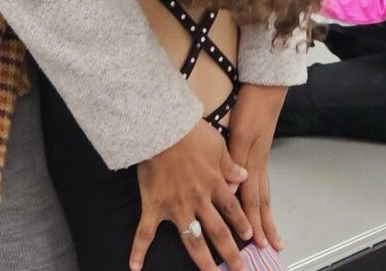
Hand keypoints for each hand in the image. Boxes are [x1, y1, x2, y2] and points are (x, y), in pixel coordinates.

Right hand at [132, 120, 250, 270]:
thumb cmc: (189, 132)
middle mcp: (198, 200)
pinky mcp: (154, 206)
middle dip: (230, 253)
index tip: (250, 237)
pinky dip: (138, 250)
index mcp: (214, 183)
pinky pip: (145, 232)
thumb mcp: (216, 144)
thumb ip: (229, 164)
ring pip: (193, 240)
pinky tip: (134, 266)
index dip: (242, 223)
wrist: (161, 128)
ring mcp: (176, 206)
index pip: (232, 209)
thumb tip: (244, 177)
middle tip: (239, 269)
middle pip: (217, 231)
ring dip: (203, 261)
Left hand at [227, 84, 286, 251]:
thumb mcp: (241, 132)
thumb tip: (230, 192)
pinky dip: (261, 194)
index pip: (251, 200)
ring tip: (271, 232)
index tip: (255, 244)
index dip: (253, 222)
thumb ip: (235, 162)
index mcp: (252, 161)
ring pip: (263, 191)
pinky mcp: (258, 148)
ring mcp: (260, 155)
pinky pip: (261, 179)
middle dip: (264, 225)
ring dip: (266, 214)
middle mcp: (258, 163)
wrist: (266, 84)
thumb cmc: (252, 105)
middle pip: (261, 200)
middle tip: (270, 247)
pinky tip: (258, 197)